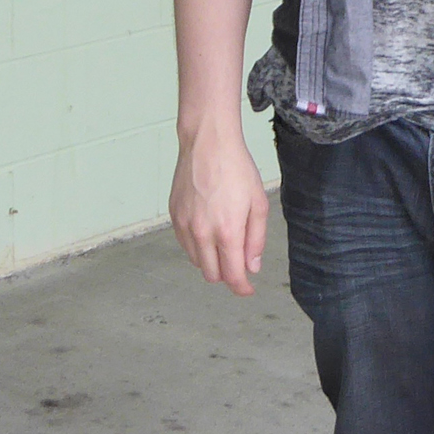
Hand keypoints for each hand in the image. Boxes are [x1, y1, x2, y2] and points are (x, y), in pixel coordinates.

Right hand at [170, 126, 268, 295]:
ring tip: (224, 241)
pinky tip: (209, 230)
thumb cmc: (236, 169)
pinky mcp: (174, 216)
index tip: (247, 290)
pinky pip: (185, 244)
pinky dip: (198, 246)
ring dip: (211, 261)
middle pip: (211, 275)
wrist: (207, 143)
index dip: (242, 288)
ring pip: (197, 261)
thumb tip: (252, 266)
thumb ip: (256, 240)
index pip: (232, 276)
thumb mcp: (259, 204)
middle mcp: (202, 233)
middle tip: (239, 263)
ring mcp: (184, 225)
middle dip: (227, 275)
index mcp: (227, 232)